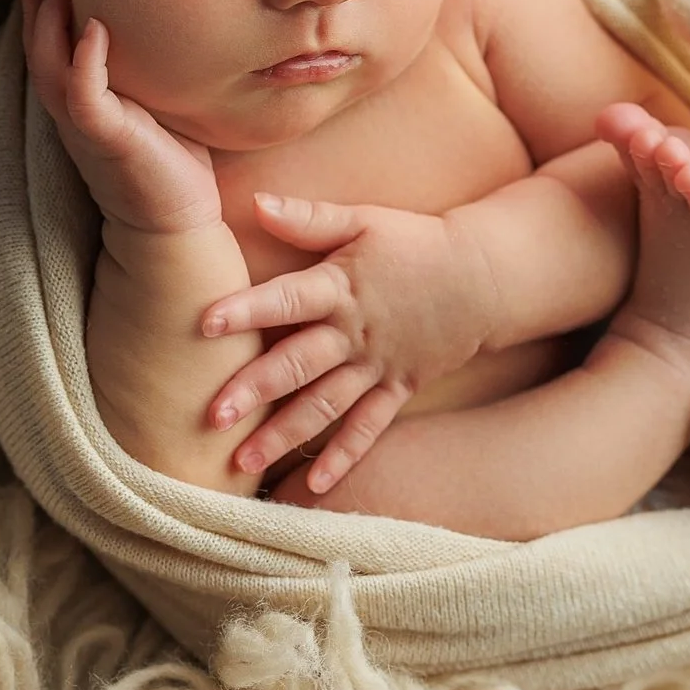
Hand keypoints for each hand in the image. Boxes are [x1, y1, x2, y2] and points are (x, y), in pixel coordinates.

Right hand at [20, 0, 221, 235]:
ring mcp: (82, 122)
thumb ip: (150, 65)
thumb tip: (175, 20)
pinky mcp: (104, 138)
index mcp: (81, 96)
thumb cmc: (172, 160)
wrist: (175, 222)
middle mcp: (71, 106)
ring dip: (49, 21)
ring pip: (49, 63)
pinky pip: (82, 93)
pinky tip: (94, 27)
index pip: (51, 39)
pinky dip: (85, 60)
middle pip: (38, 43)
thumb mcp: (157, 101)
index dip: (44, 0)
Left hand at [200, 192, 499, 492]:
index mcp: (342, 286)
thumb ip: (309, 217)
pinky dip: (344, 458)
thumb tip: (255, 202)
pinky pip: (369, 428)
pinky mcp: (398, 388)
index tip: (205, 323)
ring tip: (242, 463)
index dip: (247, 309)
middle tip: (211, 416)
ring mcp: (378, 365)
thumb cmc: (416, 242)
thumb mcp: (365, 219)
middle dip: (254, 390)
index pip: (288, 299)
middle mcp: (355, 332)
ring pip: (326, 405)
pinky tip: (314, 487)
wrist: (484, 276)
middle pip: (299, 364)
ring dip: (285, 434)